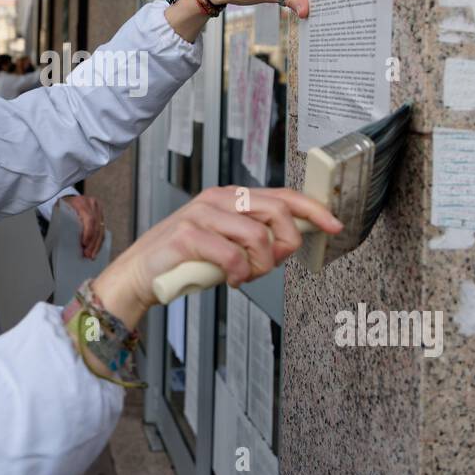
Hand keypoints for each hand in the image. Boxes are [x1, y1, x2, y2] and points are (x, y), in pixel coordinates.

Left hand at [62, 194, 104, 258]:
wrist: (68, 199)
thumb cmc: (62, 207)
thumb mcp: (60, 211)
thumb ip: (63, 221)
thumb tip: (65, 240)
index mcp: (81, 202)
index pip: (89, 219)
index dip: (88, 232)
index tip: (84, 244)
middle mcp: (92, 204)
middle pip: (97, 226)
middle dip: (93, 242)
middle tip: (88, 254)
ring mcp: (98, 209)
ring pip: (101, 229)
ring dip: (97, 244)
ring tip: (92, 255)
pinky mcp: (101, 215)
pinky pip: (102, 230)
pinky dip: (99, 241)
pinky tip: (95, 250)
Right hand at [90, 186, 341, 327]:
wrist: (139, 274)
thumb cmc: (184, 260)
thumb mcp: (227, 243)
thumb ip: (255, 237)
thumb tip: (290, 241)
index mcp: (230, 197)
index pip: (282, 195)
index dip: (313, 209)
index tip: (334, 224)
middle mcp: (217, 199)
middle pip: (277, 211)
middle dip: (286, 242)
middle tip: (274, 263)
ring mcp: (201, 214)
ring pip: (258, 236)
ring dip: (260, 265)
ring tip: (245, 275)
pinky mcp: (188, 235)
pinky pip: (232, 256)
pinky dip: (237, 274)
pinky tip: (229, 280)